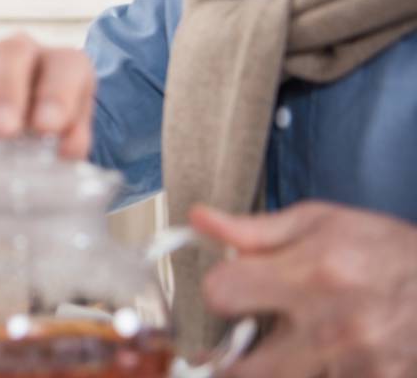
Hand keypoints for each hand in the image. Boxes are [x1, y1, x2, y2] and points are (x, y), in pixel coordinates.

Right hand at [0, 33, 94, 160]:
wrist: (10, 140)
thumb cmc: (43, 137)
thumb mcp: (65, 140)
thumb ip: (71, 141)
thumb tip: (65, 150)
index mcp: (62, 63)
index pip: (65, 67)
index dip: (56, 95)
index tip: (46, 128)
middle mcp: (19, 49)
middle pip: (12, 52)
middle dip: (5, 92)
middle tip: (1, 131)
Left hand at [193, 201, 416, 377]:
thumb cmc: (384, 249)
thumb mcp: (321, 222)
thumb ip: (255, 230)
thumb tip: (198, 220)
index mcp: (314, 274)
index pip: (223, 294)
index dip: (216, 291)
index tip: (227, 289)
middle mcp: (333, 327)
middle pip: (243, 369)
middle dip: (230, 357)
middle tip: (238, 339)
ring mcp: (356, 366)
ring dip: (273, 369)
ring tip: (288, 343)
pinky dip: (311, 372)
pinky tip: (322, 355)